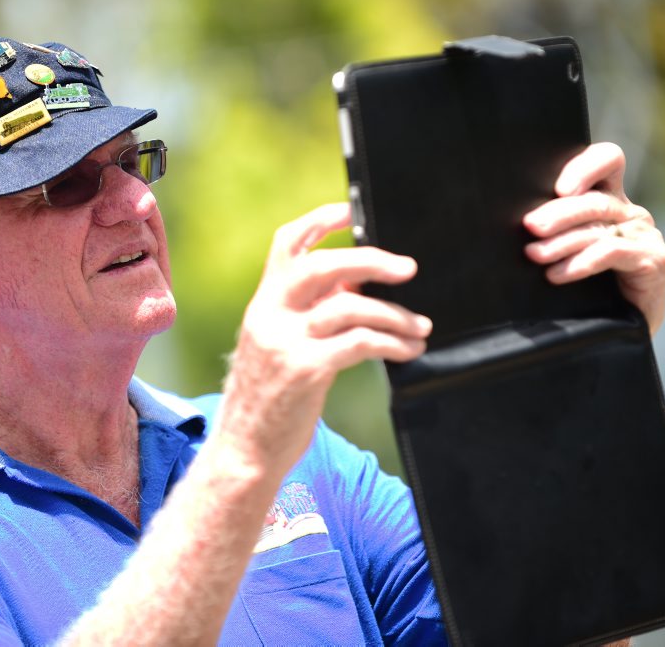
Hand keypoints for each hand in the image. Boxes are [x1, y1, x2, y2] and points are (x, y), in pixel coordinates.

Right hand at [220, 202, 430, 476]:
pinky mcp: (305, 371)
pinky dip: (392, 343)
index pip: (287, 244)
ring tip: (421, 328)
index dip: (320, 221)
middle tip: (408, 268)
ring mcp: (285, 342)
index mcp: (262, 304)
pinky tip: (408, 350)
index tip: (353, 211)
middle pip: (324, 265)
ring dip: (395, 315)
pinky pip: (360, 343)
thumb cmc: (268, 401)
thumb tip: (355, 283)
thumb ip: (309, 314)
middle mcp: (269, 316)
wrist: (243, 453)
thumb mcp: (279, 347)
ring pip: (350, 306)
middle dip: (371, 260)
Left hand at [522, 143, 664, 333]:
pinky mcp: (655, 260)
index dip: (585, 166)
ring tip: (533, 255)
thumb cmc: (586, 290)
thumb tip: (517, 223)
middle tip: (530, 226)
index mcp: (609, 200)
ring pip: (599, 227)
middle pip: (594, 199)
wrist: (620, 332)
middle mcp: (629, 213)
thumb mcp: (565, 251)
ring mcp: (645, 235)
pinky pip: (613, 253)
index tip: (558, 188)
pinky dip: (581, 263)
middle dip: (558, 212)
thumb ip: (551, 230)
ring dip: (561, 241)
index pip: (607, 161)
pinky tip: (557, 275)